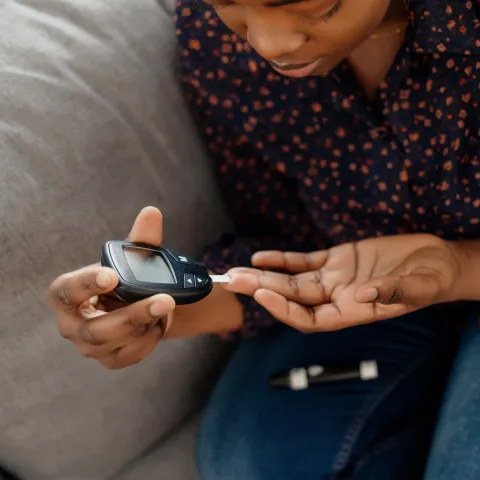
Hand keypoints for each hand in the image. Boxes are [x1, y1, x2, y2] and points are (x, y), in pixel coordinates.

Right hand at [48, 207, 175, 368]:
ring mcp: (89, 346)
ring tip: (166, 305)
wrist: (135, 304)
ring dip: (148, 324)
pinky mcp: (109, 360)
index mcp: (67, 293)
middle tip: (165, 299)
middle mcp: (72, 324)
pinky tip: (160, 322)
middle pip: (96, 329)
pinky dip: (151, 338)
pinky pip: (131, 355)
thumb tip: (152, 213)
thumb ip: (140, 239)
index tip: (111, 275)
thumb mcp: (132, 258)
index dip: (87, 284)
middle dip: (133, 314)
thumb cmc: (125, 277)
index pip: (68, 291)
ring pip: (117, 343)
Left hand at [224, 234, 461, 331]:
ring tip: (237, 270)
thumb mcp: (418, 287)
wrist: (435, 261)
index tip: (262, 294)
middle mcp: (336, 297)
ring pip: (291, 279)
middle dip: (261, 288)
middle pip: (291, 296)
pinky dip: (282, 259)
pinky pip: (303, 260)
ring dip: (265, 274)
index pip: (309, 318)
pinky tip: (261, 256)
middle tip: (232, 281)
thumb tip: (363, 296)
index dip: (284, 309)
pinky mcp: (336, 258)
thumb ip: (391, 293)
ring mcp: (334, 277)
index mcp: (352, 311)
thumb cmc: (430, 280)